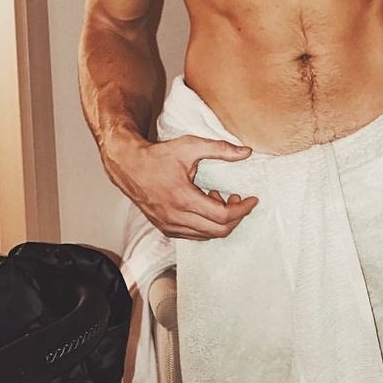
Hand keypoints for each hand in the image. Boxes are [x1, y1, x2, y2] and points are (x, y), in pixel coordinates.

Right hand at [107, 134, 258, 238]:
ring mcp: (169, 225)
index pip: (223, 216)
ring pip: (206, 236)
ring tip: (217, 197)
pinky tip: (205, 205)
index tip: (253, 199)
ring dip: (220, 221)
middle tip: (238, 199)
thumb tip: (247, 152)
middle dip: (235, 217)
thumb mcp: (191, 146)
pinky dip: (206, 225)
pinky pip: (193, 235)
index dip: (242, 209)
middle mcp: (175, 217)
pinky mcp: (164, 228)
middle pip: (218, 230)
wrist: (129, 166)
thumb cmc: (159, 156)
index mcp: (183, 198)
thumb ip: (221, 149)